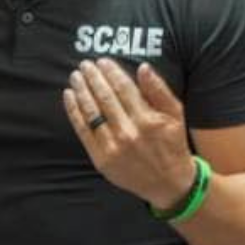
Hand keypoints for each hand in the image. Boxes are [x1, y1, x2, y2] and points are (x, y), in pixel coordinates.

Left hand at [63, 58, 195, 208]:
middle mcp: (128, 132)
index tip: (102, 61)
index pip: (123, 88)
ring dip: (81, 91)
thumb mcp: (175, 115)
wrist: (168, 183)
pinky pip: (83, 130)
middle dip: (93, 77)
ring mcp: (112, 147)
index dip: (111, 72)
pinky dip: (74, 111)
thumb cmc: (172, 144)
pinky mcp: (101, 158)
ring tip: (75, 76)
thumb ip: (159, 90)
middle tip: (85, 64)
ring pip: (91, 112)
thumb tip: (143, 67)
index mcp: (147, 119)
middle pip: (105, 97)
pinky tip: (69, 96)